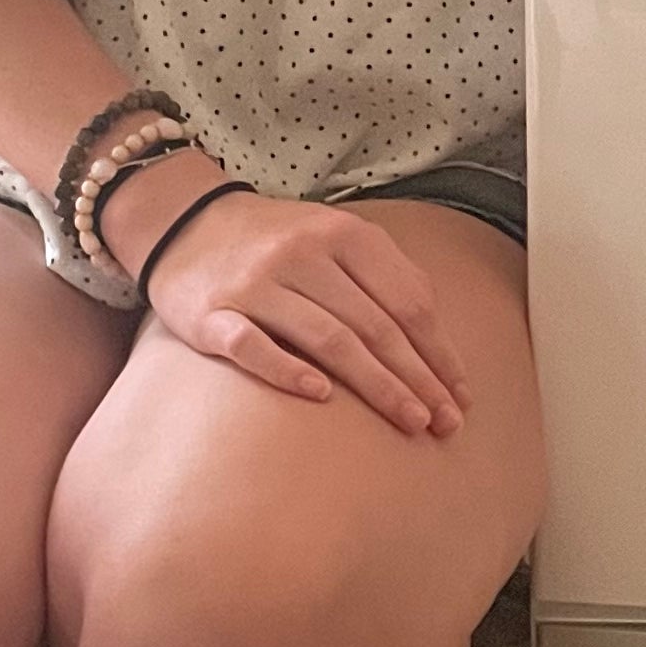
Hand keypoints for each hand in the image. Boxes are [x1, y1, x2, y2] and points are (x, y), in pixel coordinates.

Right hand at [114, 174, 471, 437]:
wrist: (185, 223)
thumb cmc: (278, 244)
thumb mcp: (338, 240)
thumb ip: (387, 279)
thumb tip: (439, 346)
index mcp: (343, 235)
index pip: (407, 302)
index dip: (439, 353)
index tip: (460, 397)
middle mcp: (302, 255)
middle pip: (374, 326)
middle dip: (417, 379)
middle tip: (443, 423)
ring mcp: (255, 284)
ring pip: (327, 338)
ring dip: (376, 384)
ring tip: (410, 421)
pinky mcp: (210, 314)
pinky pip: (252, 346)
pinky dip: (287, 371)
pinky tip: (320, 397)